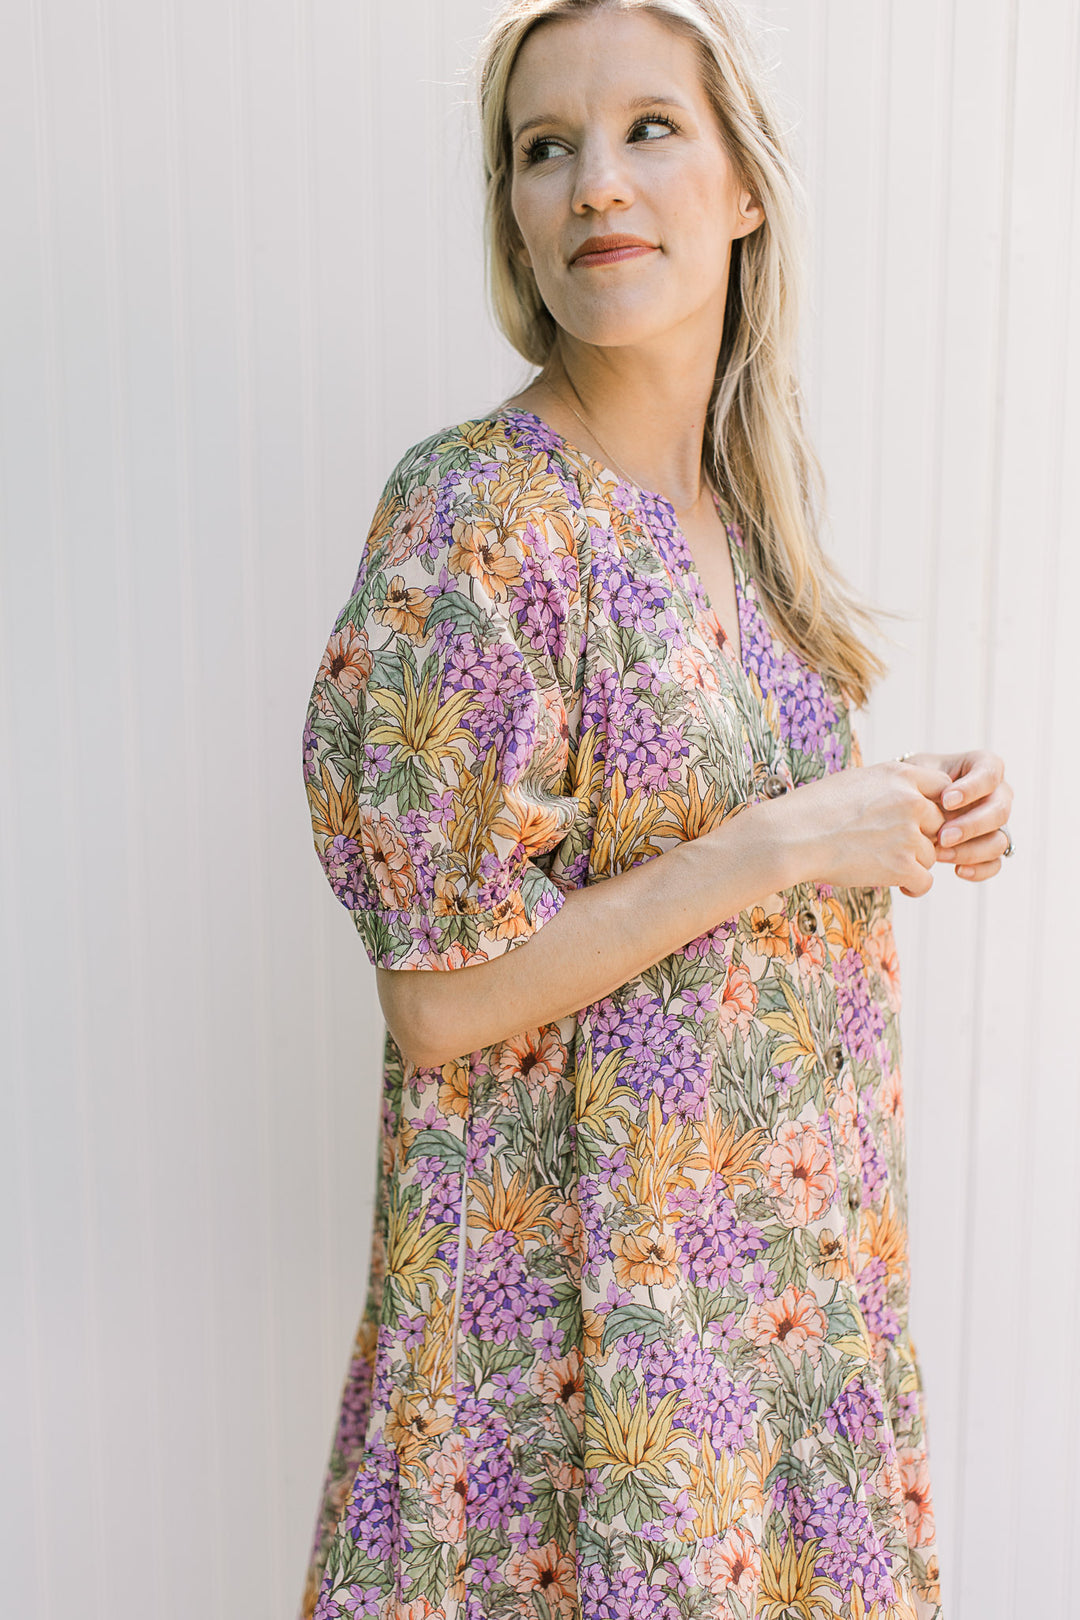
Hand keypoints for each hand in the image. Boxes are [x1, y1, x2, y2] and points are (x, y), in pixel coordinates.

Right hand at [777, 760, 953, 896]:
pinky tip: (898, 886)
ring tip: (884, 865)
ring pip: (931, 855)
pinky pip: (925, 881)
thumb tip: (905, 797)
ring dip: (913, 863)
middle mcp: (910, 802)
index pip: (943, 787)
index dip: (933, 805)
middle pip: (940, 824)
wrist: (791, 836)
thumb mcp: (856, 782)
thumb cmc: (813, 809)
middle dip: (923, 837)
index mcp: (899, 775)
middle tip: (897, 847)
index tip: (918, 819)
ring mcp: (908, 834)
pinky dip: (913, 887)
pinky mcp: (902, 866)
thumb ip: (888, 787)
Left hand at [900, 750, 1013, 882]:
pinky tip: (958, 870)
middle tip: (942, 835)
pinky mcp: (990, 847)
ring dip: (971, 850)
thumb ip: (929, 781)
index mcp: (983, 767)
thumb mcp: (917, 772)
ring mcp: (995, 823)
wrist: (908, 804)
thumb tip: (939, 802)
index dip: (972, 788)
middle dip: (971, 826)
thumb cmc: (914, 781)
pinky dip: (979, 869)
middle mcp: (997, 794)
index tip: (946, 800)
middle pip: (1000, 811)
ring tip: (939, 852)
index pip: (990, 773)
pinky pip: (995, 863)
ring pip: (1000, 840)